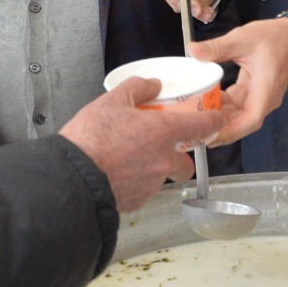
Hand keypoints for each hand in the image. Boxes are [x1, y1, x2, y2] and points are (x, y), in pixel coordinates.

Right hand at [60, 77, 224, 211]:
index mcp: (163, 132)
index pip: (202, 126)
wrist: (73, 176)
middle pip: (186, 163)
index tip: (214, 120)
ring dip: (151, 169)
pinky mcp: (136, 201)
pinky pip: (142, 191)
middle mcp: (163, 160)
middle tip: (161, 148)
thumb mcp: (112, 101)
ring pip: (161, 177)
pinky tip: (115, 174)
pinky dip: (134, 183)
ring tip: (126, 159)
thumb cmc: (91, 139)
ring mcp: (151, 184)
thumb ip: (137, 88)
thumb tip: (152, 85)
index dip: (212, 122)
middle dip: (179, 157)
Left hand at [185, 17, 287, 144]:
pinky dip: (223, 104)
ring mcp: (261, 97)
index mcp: (265, 90)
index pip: (250, 120)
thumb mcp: (242, 38)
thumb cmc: (273, 36)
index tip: (209, 135)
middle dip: (219, 127)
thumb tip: (191, 51)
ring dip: (219, 115)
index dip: (230, 132)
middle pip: (242, 121)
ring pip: (238, 114)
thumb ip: (217, 47)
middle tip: (193, 127)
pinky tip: (206, 99)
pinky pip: (238, 104)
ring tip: (194, 115)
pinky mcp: (256, 92)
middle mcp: (265, 99)